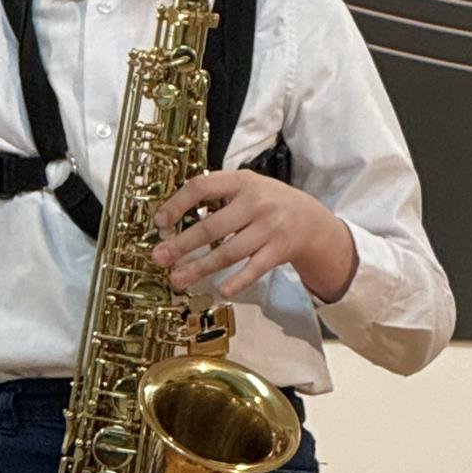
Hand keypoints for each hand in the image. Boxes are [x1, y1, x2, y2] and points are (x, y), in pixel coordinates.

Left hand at [151, 171, 357, 303]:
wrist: (312, 220)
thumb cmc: (269, 204)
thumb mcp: (246, 187)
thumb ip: (216, 196)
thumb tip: (172, 220)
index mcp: (241, 181)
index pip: (202, 186)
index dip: (178, 203)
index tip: (160, 222)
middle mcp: (255, 203)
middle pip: (212, 226)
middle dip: (182, 245)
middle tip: (159, 258)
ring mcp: (269, 228)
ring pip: (229, 252)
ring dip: (200, 268)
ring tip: (177, 279)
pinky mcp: (279, 250)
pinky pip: (254, 268)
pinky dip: (238, 281)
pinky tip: (221, 290)